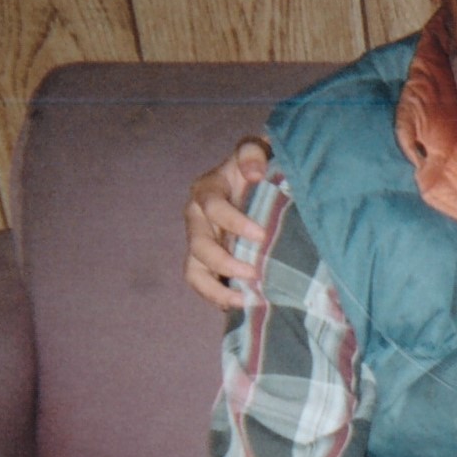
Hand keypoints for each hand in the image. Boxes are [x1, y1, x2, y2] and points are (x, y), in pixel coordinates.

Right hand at [183, 136, 269, 310]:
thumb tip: (254, 173)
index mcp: (207, 190)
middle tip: (256, 274)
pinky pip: (203, 284)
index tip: (261, 236)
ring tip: (244, 299)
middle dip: (225, 262)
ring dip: (216, 289)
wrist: (260, 182)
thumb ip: (252, 153)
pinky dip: (218, 297)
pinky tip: (241, 305)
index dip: (234, 223)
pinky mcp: (206, 262)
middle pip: (199, 245)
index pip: (213, 207)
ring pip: (194, 271)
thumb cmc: (259, 166)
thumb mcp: (256, 150)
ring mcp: (199, 242)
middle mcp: (197, 217)